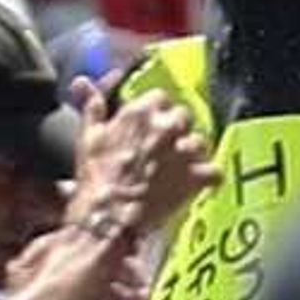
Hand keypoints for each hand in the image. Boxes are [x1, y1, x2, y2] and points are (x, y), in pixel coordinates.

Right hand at [62, 89, 218, 269]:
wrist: (109, 215)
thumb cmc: (96, 178)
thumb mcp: (88, 136)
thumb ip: (92, 106)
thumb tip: (84, 83)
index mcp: (141, 113)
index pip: (160, 97)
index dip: (156, 112)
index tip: (150, 125)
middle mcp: (167, 127)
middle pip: (184, 117)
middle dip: (175, 130)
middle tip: (163, 148)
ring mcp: (185, 152)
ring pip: (200, 143)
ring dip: (192, 153)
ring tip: (178, 167)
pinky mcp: (197, 177)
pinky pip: (215, 172)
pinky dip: (208, 178)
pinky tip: (197, 183)